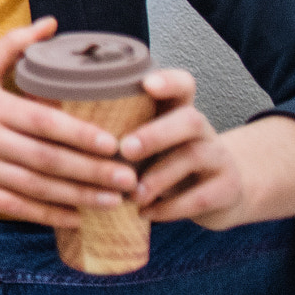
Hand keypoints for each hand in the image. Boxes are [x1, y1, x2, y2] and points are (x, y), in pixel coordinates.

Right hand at [0, 17, 136, 226]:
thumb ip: (16, 46)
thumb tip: (52, 23)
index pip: (44, 123)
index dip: (80, 136)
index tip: (114, 144)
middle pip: (48, 159)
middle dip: (92, 171)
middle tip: (130, 179)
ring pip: (38, 188)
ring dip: (80, 196)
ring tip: (114, 199)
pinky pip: (18, 208)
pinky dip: (50, 215)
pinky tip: (78, 217)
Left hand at [123, 69, 247, 228]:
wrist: (220, 193)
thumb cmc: (166, 161)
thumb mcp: (149, 141)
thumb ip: (121, 131)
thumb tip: (65, 130)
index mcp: (178, 111)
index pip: (183, 84)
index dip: (168, 81)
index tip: (146, 84)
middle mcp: (202, 129)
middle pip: (190, 119)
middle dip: (155, 134)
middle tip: (125, 149)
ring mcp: (219, 158)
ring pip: (194, 157)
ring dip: (158, 177)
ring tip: (132, 193)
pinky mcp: (228, 189)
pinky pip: (201, 197)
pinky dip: (170, 208)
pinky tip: (145, 213)